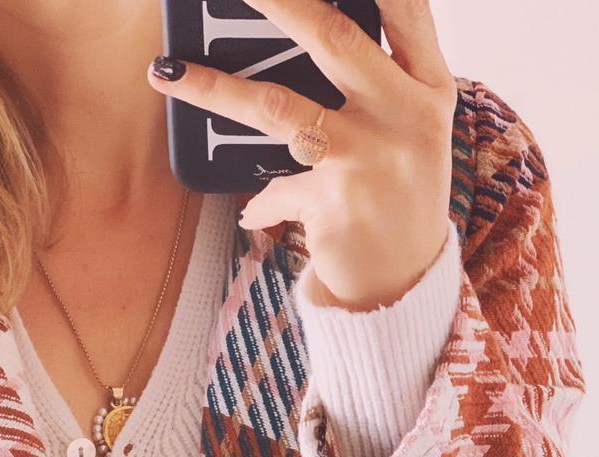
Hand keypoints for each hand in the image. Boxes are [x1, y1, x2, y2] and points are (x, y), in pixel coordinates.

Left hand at [148, 0, 454, 309]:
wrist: (405, 285)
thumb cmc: (401, 199)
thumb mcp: (410, 133)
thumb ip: (378, 83)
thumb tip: (306, 30)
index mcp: (429, 89)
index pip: (406, 10)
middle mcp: (405, 116)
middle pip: (333, 38)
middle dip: (280, 0)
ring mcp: (369, 159)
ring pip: (278, 107)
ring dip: (216, 87)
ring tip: (169, 72)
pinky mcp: (334, 204)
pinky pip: (275, 190)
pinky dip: (261, 203)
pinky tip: (252, 213)